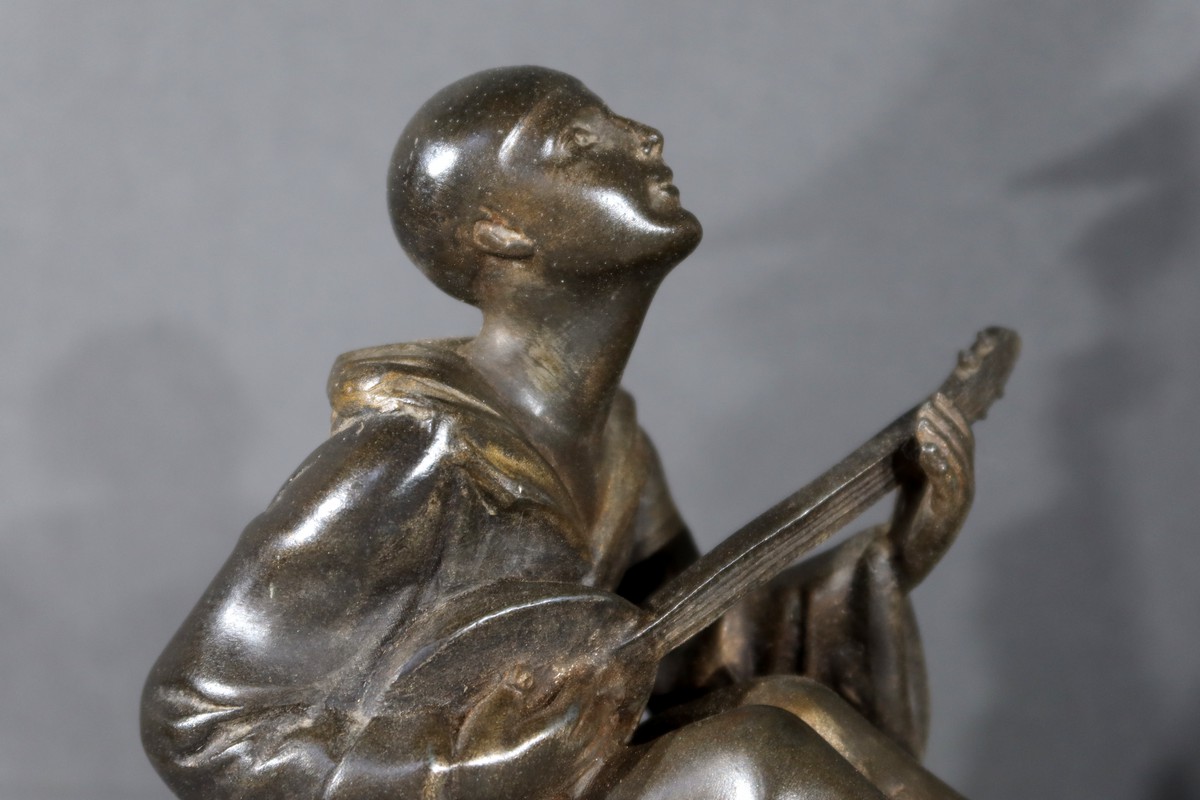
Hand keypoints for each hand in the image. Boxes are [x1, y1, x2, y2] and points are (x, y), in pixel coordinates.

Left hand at [912, 393, 973, 517]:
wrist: (900, 557)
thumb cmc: (910, 515)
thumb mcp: (916, 478)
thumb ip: (922, 454)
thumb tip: (921, 421)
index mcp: (959, 476)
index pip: (962, 440)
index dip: (952, 417)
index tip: (936, 397)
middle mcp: (963, 488)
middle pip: (963, 449)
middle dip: (946, 424)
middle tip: (928, 405)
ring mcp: (957, 504)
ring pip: (957, 466)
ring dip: (941, 442)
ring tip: (924, 425)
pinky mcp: (946, 519)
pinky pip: (947, 489)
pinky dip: (938, 468)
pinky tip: (926, 453)